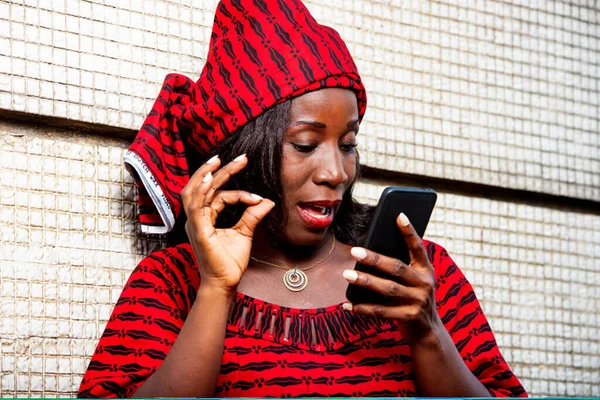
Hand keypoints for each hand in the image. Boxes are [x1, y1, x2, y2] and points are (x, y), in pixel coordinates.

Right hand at [181, 154, 274, 293]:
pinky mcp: (198, 230)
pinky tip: (211, 178)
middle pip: (203, 187)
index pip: (218, 196)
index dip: (240, 193)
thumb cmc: (230, 262)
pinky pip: (195, 205)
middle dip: (220, 170)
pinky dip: (201, 190)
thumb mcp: (245, 232)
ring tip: (219, 160)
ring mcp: (195, 223)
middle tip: (241, 158)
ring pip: (195, 191)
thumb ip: (253, 214)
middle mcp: (197, 218)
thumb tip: (267, 201)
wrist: (226, 283)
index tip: (258, 198)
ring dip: (206, 174)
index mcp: (205, 218)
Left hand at [342, 213, 442, 344]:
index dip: (409, 231)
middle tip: (355, 251)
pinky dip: (362, 308)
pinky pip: (381, 311)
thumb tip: (371, 252)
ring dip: (366, 281)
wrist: (428, 331)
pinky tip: (348, 304)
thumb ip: (402, 266)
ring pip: (387, 289)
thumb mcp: (416, 279)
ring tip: (348, 274)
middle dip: (375, 259)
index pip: (418, 247)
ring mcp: (417, 301)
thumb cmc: (414, 297)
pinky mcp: (409, 317)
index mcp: (426, 269)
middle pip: (396, 268)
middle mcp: (424, 283)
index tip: (399, 215)